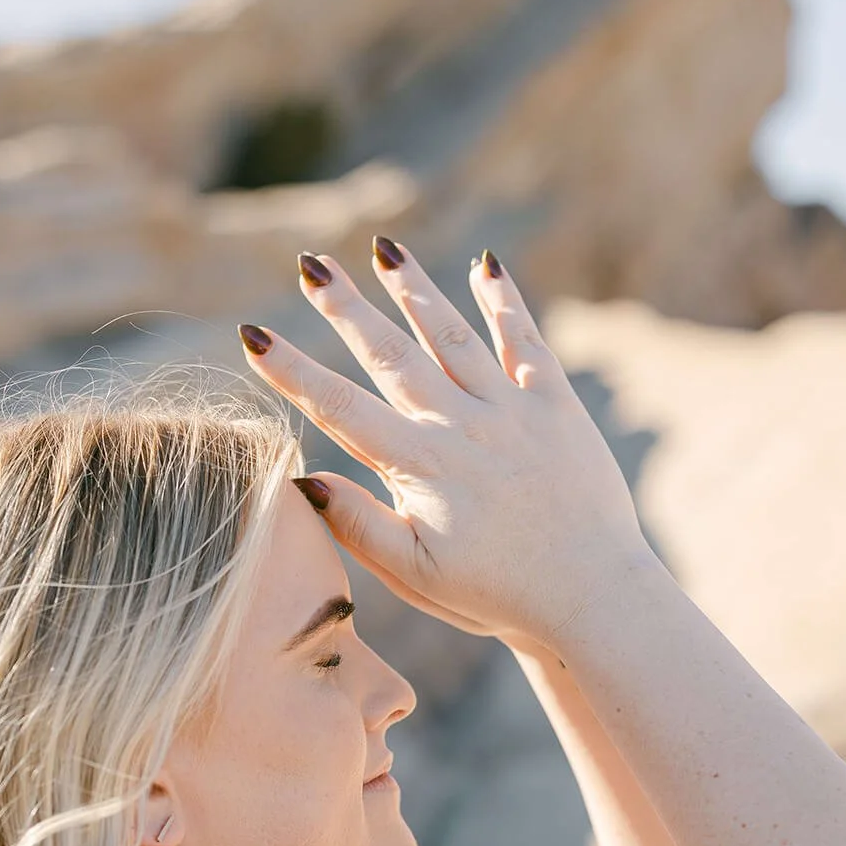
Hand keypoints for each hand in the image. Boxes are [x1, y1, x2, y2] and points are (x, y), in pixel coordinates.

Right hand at [238, 241, 647, 649]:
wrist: (594, 595)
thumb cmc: (498, 596)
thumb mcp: (418, 576)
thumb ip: (360, 526)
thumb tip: (303, 478)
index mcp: (420, 469)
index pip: (341, 409)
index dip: (292, 371)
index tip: (252, 335)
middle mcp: (461, 427)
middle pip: (390, 356)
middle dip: (345, 308)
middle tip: (311, 264)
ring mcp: (511, 411)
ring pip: (452, 336)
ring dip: (415, 290)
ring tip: (385, 250)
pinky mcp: (556, 407)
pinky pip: (525, 342)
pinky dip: (504, 302)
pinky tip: (484, 267)